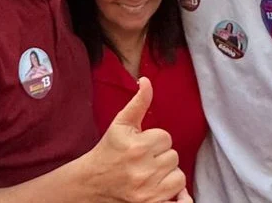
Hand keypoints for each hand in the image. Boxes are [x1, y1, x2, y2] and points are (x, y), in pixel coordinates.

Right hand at [82, 78, 185, 202]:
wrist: (91, 183)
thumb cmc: (108, 152)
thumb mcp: (120, 125)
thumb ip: (138, 103)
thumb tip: (147, 81)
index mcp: (137, 147)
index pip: (166, 138)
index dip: (154, 141)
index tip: (141, 146)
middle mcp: (143, 170)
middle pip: (173, 156)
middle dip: (160, 157)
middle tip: (144, 161)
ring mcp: (148, 191)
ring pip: (179, 176)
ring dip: (167, 175)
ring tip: (150, 174)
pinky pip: (180, 199)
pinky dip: (179, 196)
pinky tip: (171, 193)